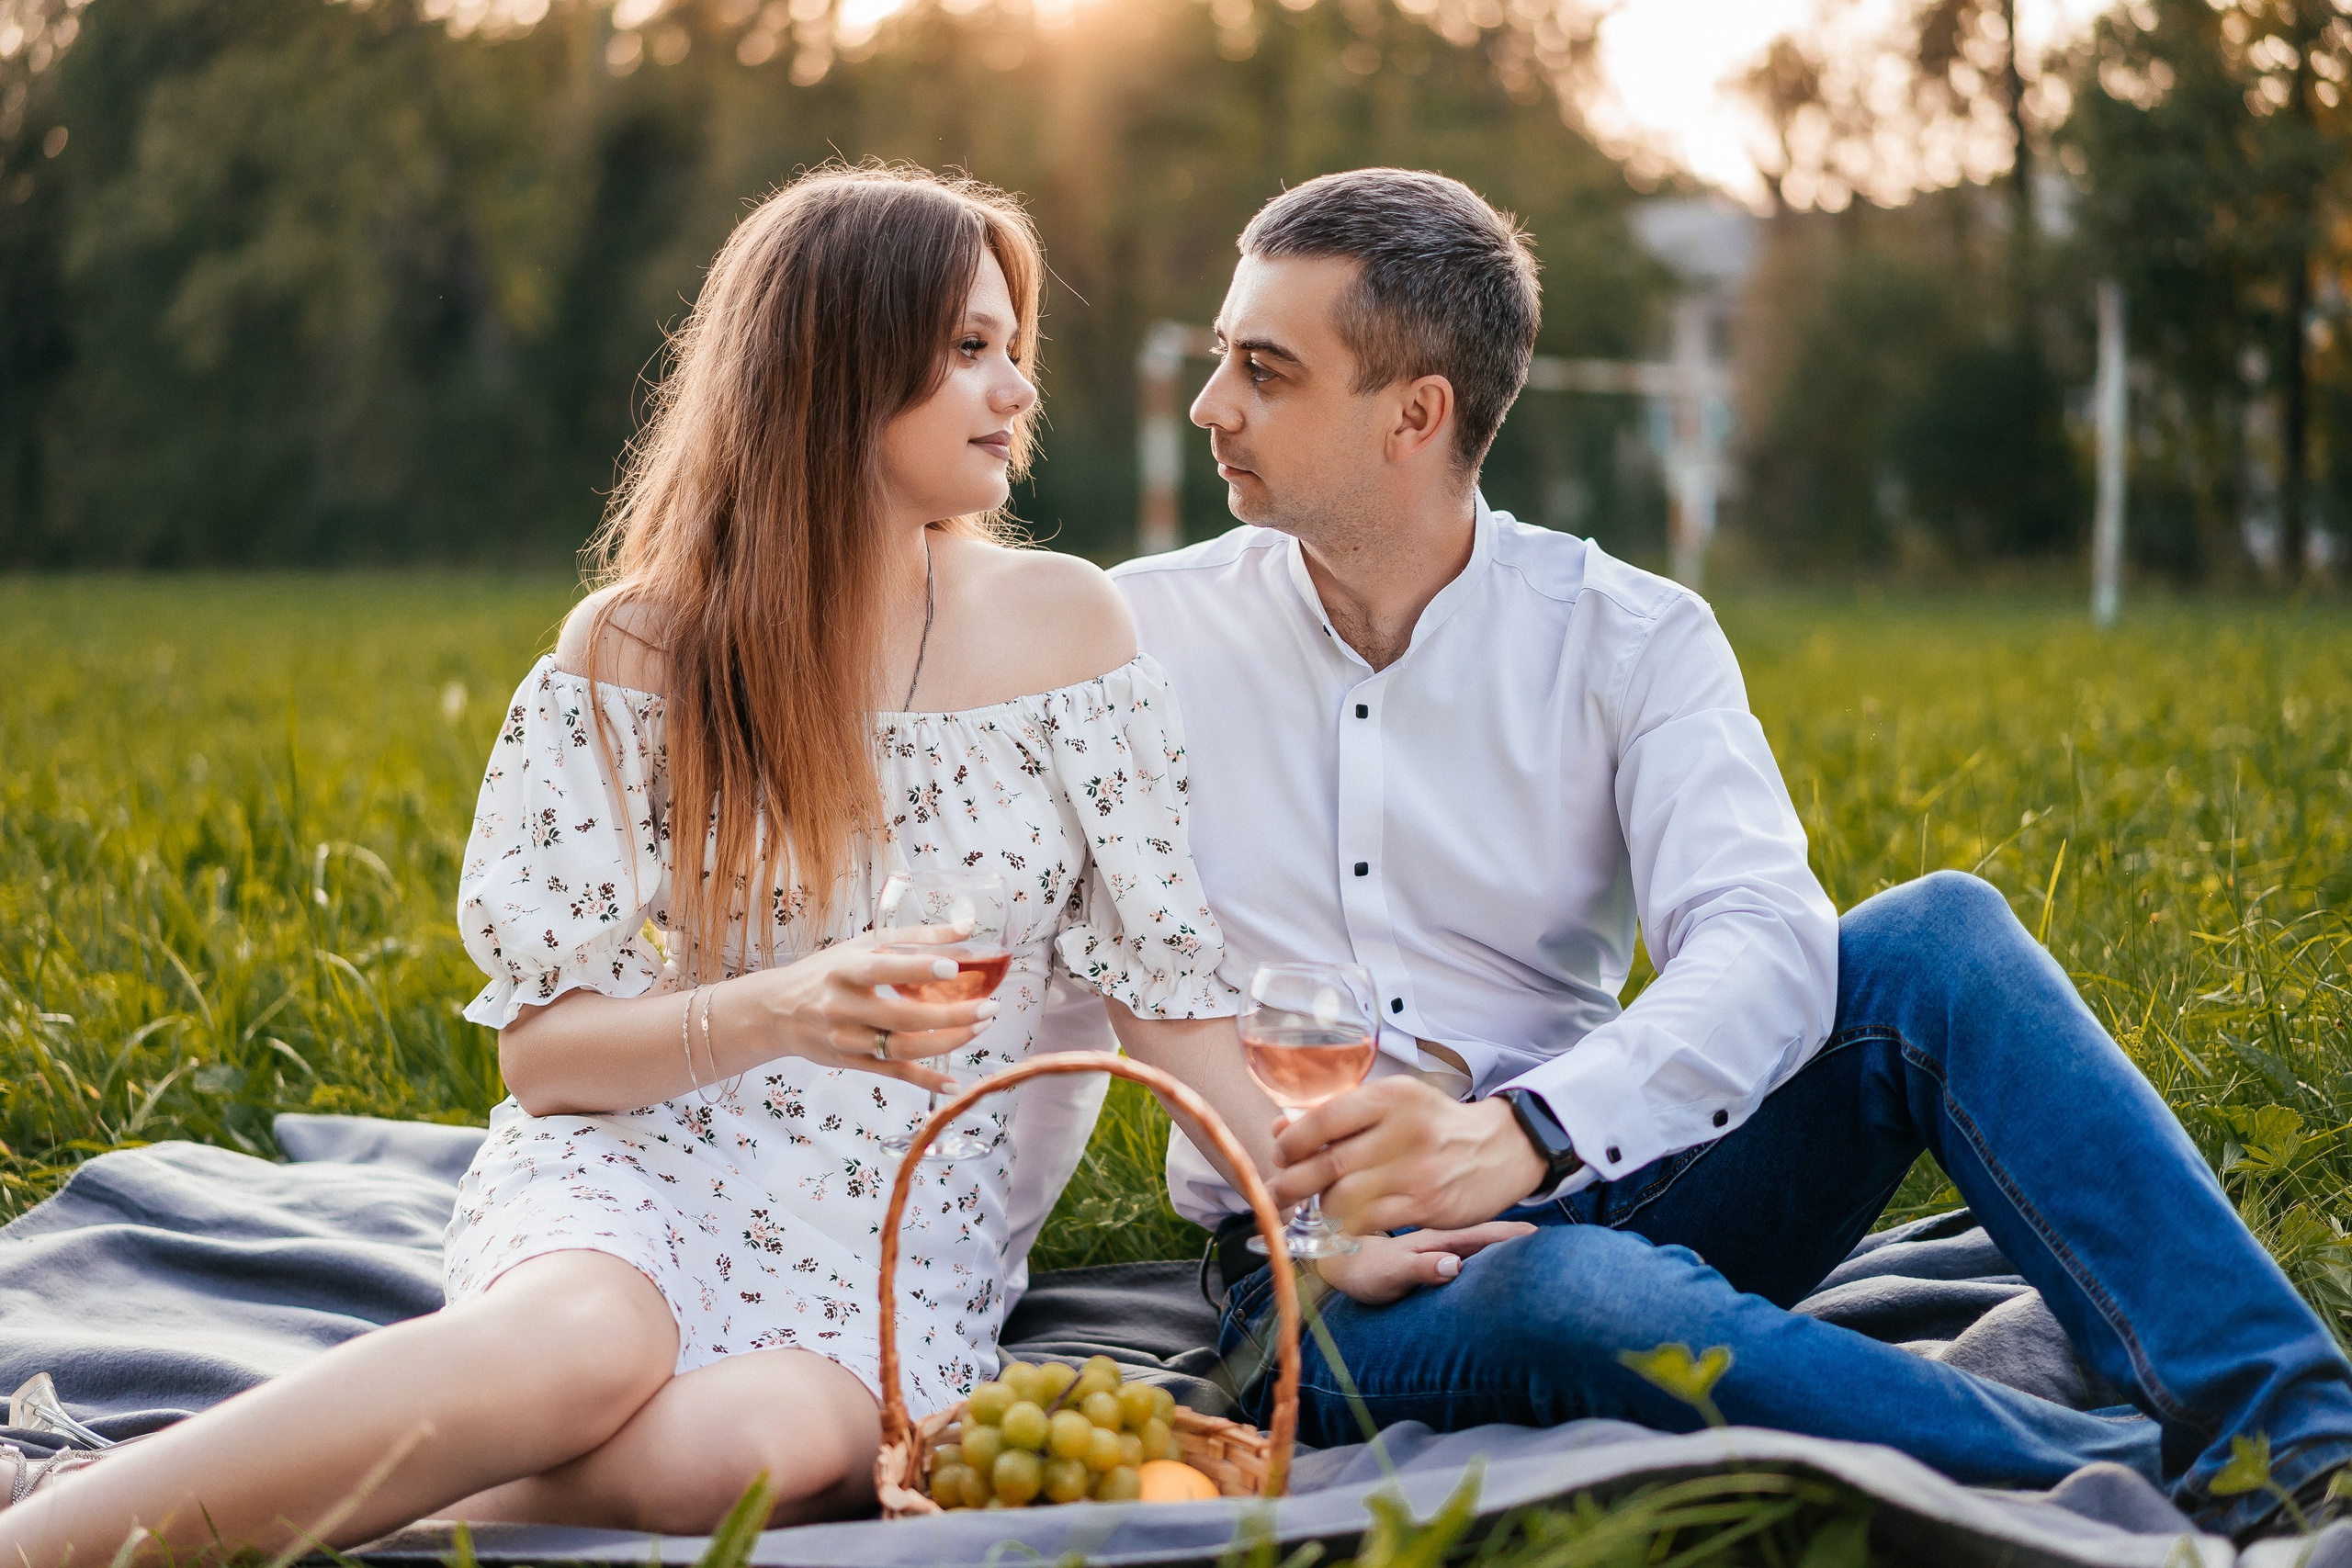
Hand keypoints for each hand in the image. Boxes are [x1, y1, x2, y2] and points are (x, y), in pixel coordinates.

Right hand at [726, 925, 996, 1092]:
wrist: (777, 1011)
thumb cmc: (828, 971)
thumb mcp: (864, 945)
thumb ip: (917, 936)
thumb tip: (968, 927)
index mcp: (845, 969)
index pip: (884, 969)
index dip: (918, 969)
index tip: (953, 969)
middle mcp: (843, 1007)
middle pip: (902, 1018)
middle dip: (952, 1016)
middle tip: (989, 1008)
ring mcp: (846, 1039)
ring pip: (902, 1049)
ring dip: (947, 1043)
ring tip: (980, 1029)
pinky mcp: (851, 1063)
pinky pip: (893, 1074)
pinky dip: (925, 1080)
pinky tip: (954, 1082)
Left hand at [1266, 1077, 1546, 1233]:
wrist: (1500, 1148)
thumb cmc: (1433, 1124)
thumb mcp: (1393, 1103)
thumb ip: (1339, 1114)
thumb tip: (1279, 1130)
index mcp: (1391, 1096)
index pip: (1323, 1119)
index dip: (1291, 1142)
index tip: (1280, 1153)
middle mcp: (1403, 1131)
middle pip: (1327, 1163)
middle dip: (1290, 1183)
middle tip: (1276, 1192)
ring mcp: (1416, 1171)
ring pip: (1343, 1197)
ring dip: (1320, 1205)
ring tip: (1317, 1204)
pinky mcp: (1425, 1205)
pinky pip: (1368, 1222)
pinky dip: (1345, 1225)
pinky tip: (1342, 1221)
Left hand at [1310, 1221, 1537, 1304]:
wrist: (1336, 1263)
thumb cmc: (1361, 1271)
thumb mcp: (1390, 1273)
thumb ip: (1421, 1267)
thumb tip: (1456, 1265)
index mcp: (1436, 1240)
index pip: (1483, 1234)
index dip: (1513, 1235)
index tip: (1543, 1236)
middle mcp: (1441, 1240)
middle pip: (1488, 1236)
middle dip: (1519, 1237)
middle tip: (1554, 1244)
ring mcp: (1438, 1247)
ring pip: (1478, 1241)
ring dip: (1506, 1244)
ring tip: (1537, 1250)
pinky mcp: (1433, 1257)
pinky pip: (1467, 1252)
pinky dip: (1487, 1253)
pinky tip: (1499, 1261)